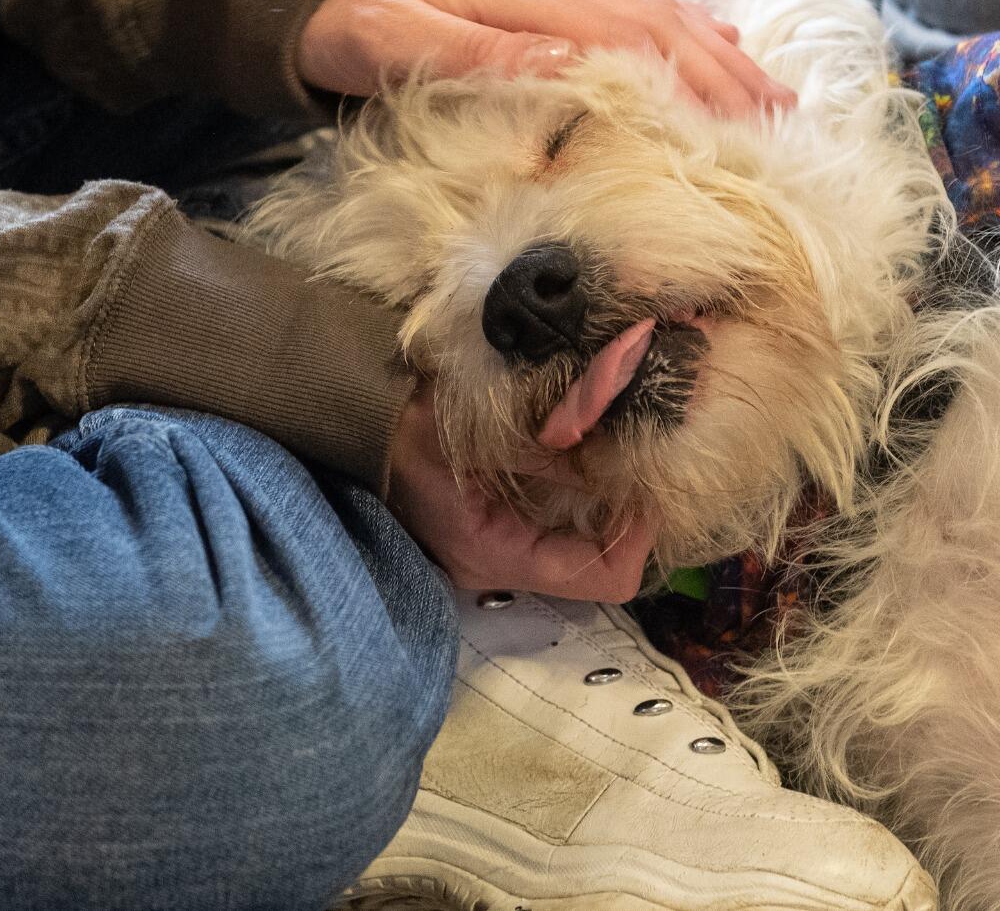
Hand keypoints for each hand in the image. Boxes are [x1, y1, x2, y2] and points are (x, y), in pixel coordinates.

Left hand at [298, 0, 793, 116]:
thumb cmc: (353, 26)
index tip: (740, 130)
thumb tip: (571, 66)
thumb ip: (479, 55)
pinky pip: (641, 15)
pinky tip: (723, 57)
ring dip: (723, 59)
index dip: (691, 84)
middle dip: (728, 78)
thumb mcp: (398, 43)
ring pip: (664, 19)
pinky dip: (691, 39)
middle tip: (785, 128)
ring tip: (775, 103)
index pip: (632, 40)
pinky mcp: (555, 4)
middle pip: (665, 29)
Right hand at [385, 386, 656, 600]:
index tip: (650, 486)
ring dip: (610, 502)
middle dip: (631, 515)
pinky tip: (588, 451)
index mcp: (498, 555)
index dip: (639, 537)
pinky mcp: (498, 523)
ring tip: (621, 452)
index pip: (602, 579)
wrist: (350, 420)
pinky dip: (585, 491)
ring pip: (584, 543)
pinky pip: (561, 521)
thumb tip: (613, 455)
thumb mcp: (476, 438)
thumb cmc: (403, 430)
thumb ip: (546, 454)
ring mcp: (502, 547)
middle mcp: (505, 565)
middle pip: (601, 566)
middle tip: (644, 461)